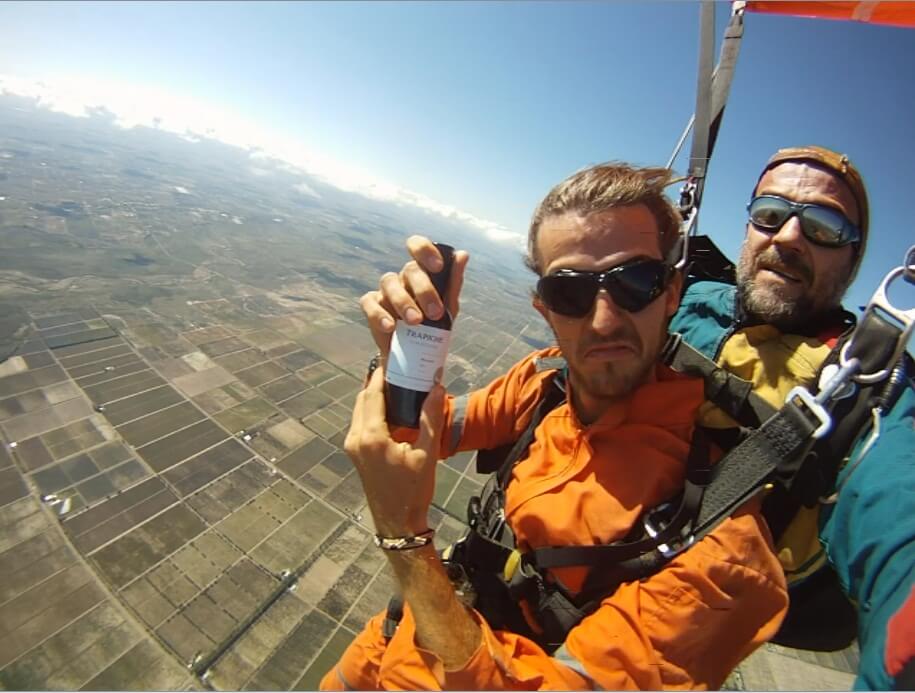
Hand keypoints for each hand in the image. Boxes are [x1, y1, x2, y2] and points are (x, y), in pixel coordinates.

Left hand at [344, 364, 445, 536]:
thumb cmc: (413, 490)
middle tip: (400, 369)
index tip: (396, 358)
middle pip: (363, 398)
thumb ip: (430, 417)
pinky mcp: (355, 453)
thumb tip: (436, 385)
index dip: (382, 373)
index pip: (373, 393)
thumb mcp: (427, 453)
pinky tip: (393, 409)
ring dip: (375, 396)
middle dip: (379, 382)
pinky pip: (361, 422)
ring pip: (360, 409)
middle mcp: (355, 437)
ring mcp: (352, 446)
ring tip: (399, 385)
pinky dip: (374, 410)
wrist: (397, 524)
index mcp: (370, 436)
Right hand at [360, 235, 468, 353]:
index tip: (438, 267)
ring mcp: (385, 290)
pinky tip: (390, 327)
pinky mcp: (371, 305)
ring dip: (403, 302)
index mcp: (422, 271)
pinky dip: (379, 314)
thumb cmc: (433, 324)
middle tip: (435, 313)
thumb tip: (463, 255)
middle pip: (410, 270)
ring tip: (416, 322)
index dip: (426, 251)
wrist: (414, 354)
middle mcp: (403, 277)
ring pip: (389, 283)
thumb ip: (453, 282)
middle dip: (424, 290)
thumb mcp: (448, 306)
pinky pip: (370, 303)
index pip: (418, 247)